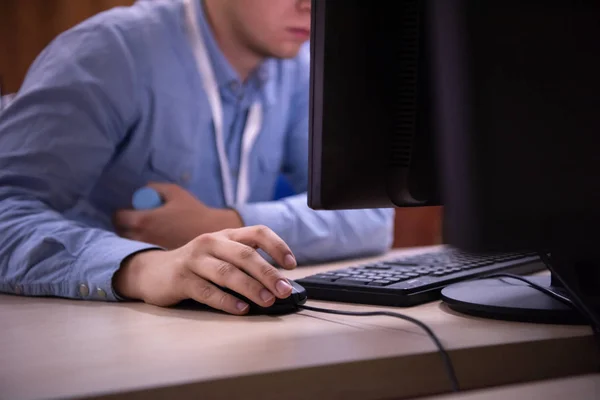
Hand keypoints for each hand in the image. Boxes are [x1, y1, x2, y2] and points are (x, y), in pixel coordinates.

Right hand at [113, 225, 297, 313]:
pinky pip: (207, 291)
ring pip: (228, 272)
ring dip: (251, 287)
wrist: (151, 271)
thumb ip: (244, 262)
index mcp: (226, 235)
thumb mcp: (220, 254)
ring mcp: (194, 259)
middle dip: (268, 273)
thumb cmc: (196, 265)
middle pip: (245, 255)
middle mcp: (211, 242)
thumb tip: (278, 283)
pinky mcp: (181, 279)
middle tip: (284, 289)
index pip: (257, 232)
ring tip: (267, 300)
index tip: (292, 264)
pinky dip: (226, 301)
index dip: (277, 246)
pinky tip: (241, 309)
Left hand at [114, 182, 242, 248]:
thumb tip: (144, 189)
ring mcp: (149, 251)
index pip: (118, 217)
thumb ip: (155, 188)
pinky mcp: (158, 261)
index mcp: (143, 220)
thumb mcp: (175, 192)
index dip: (123, 213)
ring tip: (149, 233)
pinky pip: (145, 252)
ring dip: (136, 238)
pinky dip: (147, 247)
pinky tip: (159, 243)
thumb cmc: (194, 212)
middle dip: (127, 227)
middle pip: (122, 232)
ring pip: (132, 244)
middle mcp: (141, 238)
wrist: (213, 236)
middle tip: (139, 223)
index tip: (130, 212)